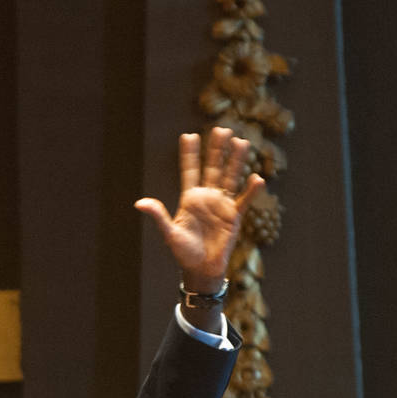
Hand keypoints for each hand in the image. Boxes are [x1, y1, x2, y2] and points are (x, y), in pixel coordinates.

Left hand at [135, 126, 263, 288]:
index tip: (189, 135)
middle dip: (216, 149)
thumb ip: (159, 215)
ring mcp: (222, 204)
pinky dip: (251, 190)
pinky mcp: (235, 216)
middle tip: (222, 129)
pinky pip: (244, 200)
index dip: (189, 153)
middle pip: (213, 167)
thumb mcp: (169, 233)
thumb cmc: (183, 252)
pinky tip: (257, 178)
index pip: (190, 170)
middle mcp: (207, 197)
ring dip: (236, 160)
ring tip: (241, 142)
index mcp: (190, 198)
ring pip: (231, 177)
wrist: (201, 268)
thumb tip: (139, 202)